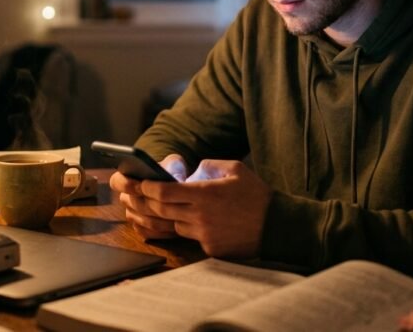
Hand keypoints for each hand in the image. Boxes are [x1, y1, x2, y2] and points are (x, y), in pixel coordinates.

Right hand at [111, 154, 188, 239]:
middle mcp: (127, 197)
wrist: (181, 190)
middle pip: (129, 202)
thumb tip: (170, 177)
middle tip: (165, 203)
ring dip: (157, 218)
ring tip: (175, 216)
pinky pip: (145, 232)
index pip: (117, 181)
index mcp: (128, 177)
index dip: (125, 184)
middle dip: (147, 203)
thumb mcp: (175, 163)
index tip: (139, 185)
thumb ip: (171, 165)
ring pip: (138, 219)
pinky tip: (174, 226)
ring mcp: (133, 214)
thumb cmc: (175, 173)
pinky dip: (159, 231)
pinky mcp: (142, 228)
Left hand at [131, 160, 272, 258]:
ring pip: (174, 225)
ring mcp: (204, 234)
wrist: (277, 226)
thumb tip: (192, 170)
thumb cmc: (257, 195)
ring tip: (160, 209)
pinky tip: (191, 224)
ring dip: (166, 217)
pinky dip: (188, 229)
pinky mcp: (210, 248)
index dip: (148, 188)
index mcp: (205, 193)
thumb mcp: (236, 169)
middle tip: (135, 196)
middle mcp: (200, 215)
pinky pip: (191, 237)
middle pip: (161, 210)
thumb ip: (210, 165)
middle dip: (145, 202)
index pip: (164, 192)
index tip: (140, 183)